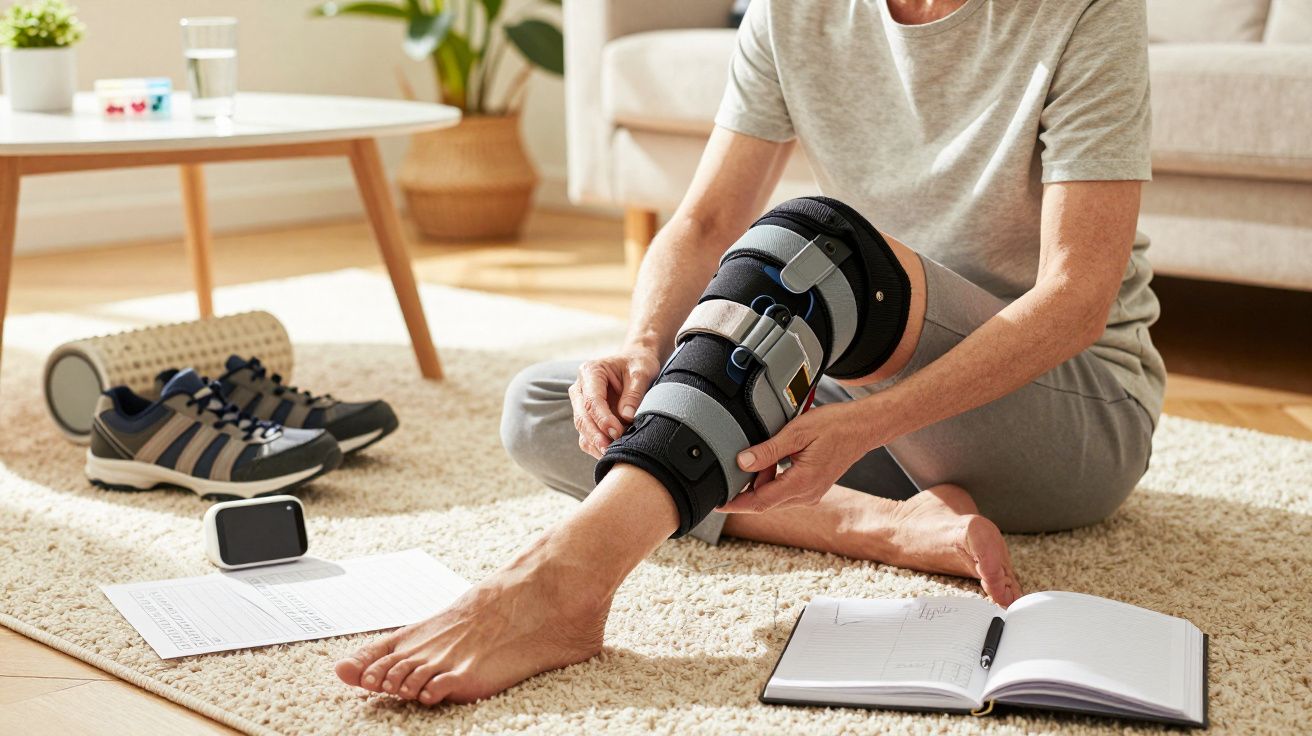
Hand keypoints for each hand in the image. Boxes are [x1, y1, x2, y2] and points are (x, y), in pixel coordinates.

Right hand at [568, 348, 659, 458]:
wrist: (635, 363)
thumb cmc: (638, 364)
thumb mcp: (641, 373)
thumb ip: (634, 394)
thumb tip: (626, 417)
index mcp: (590, 372)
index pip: (591, 400)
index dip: (603, 419)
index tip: (617, 432)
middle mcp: (580, 388)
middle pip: (582, 417)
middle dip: (597, 436)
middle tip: (612, 449)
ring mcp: (580, 404)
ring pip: (582, 430)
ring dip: (597, 444)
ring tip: (614, 454)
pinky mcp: (587, 417)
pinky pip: (587, 436)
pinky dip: (597, 446)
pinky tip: (611, 453)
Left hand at [719, 402, 880, 512]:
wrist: (863, 427)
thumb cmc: (836, 426)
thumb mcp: (796, 432)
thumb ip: (767, 450)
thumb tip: (742, 462)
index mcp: (801, 484)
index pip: (759, 502)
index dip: (735, 504)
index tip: (717, 503)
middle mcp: (806, 495)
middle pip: (764, 502)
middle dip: (748, 486)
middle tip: (744, 461)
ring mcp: (811, 494)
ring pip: (774, 496)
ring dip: (763, 480)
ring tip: (767, 454)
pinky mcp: (812, 489)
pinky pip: (785, 491)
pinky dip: (774, 479)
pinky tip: (776, 460)